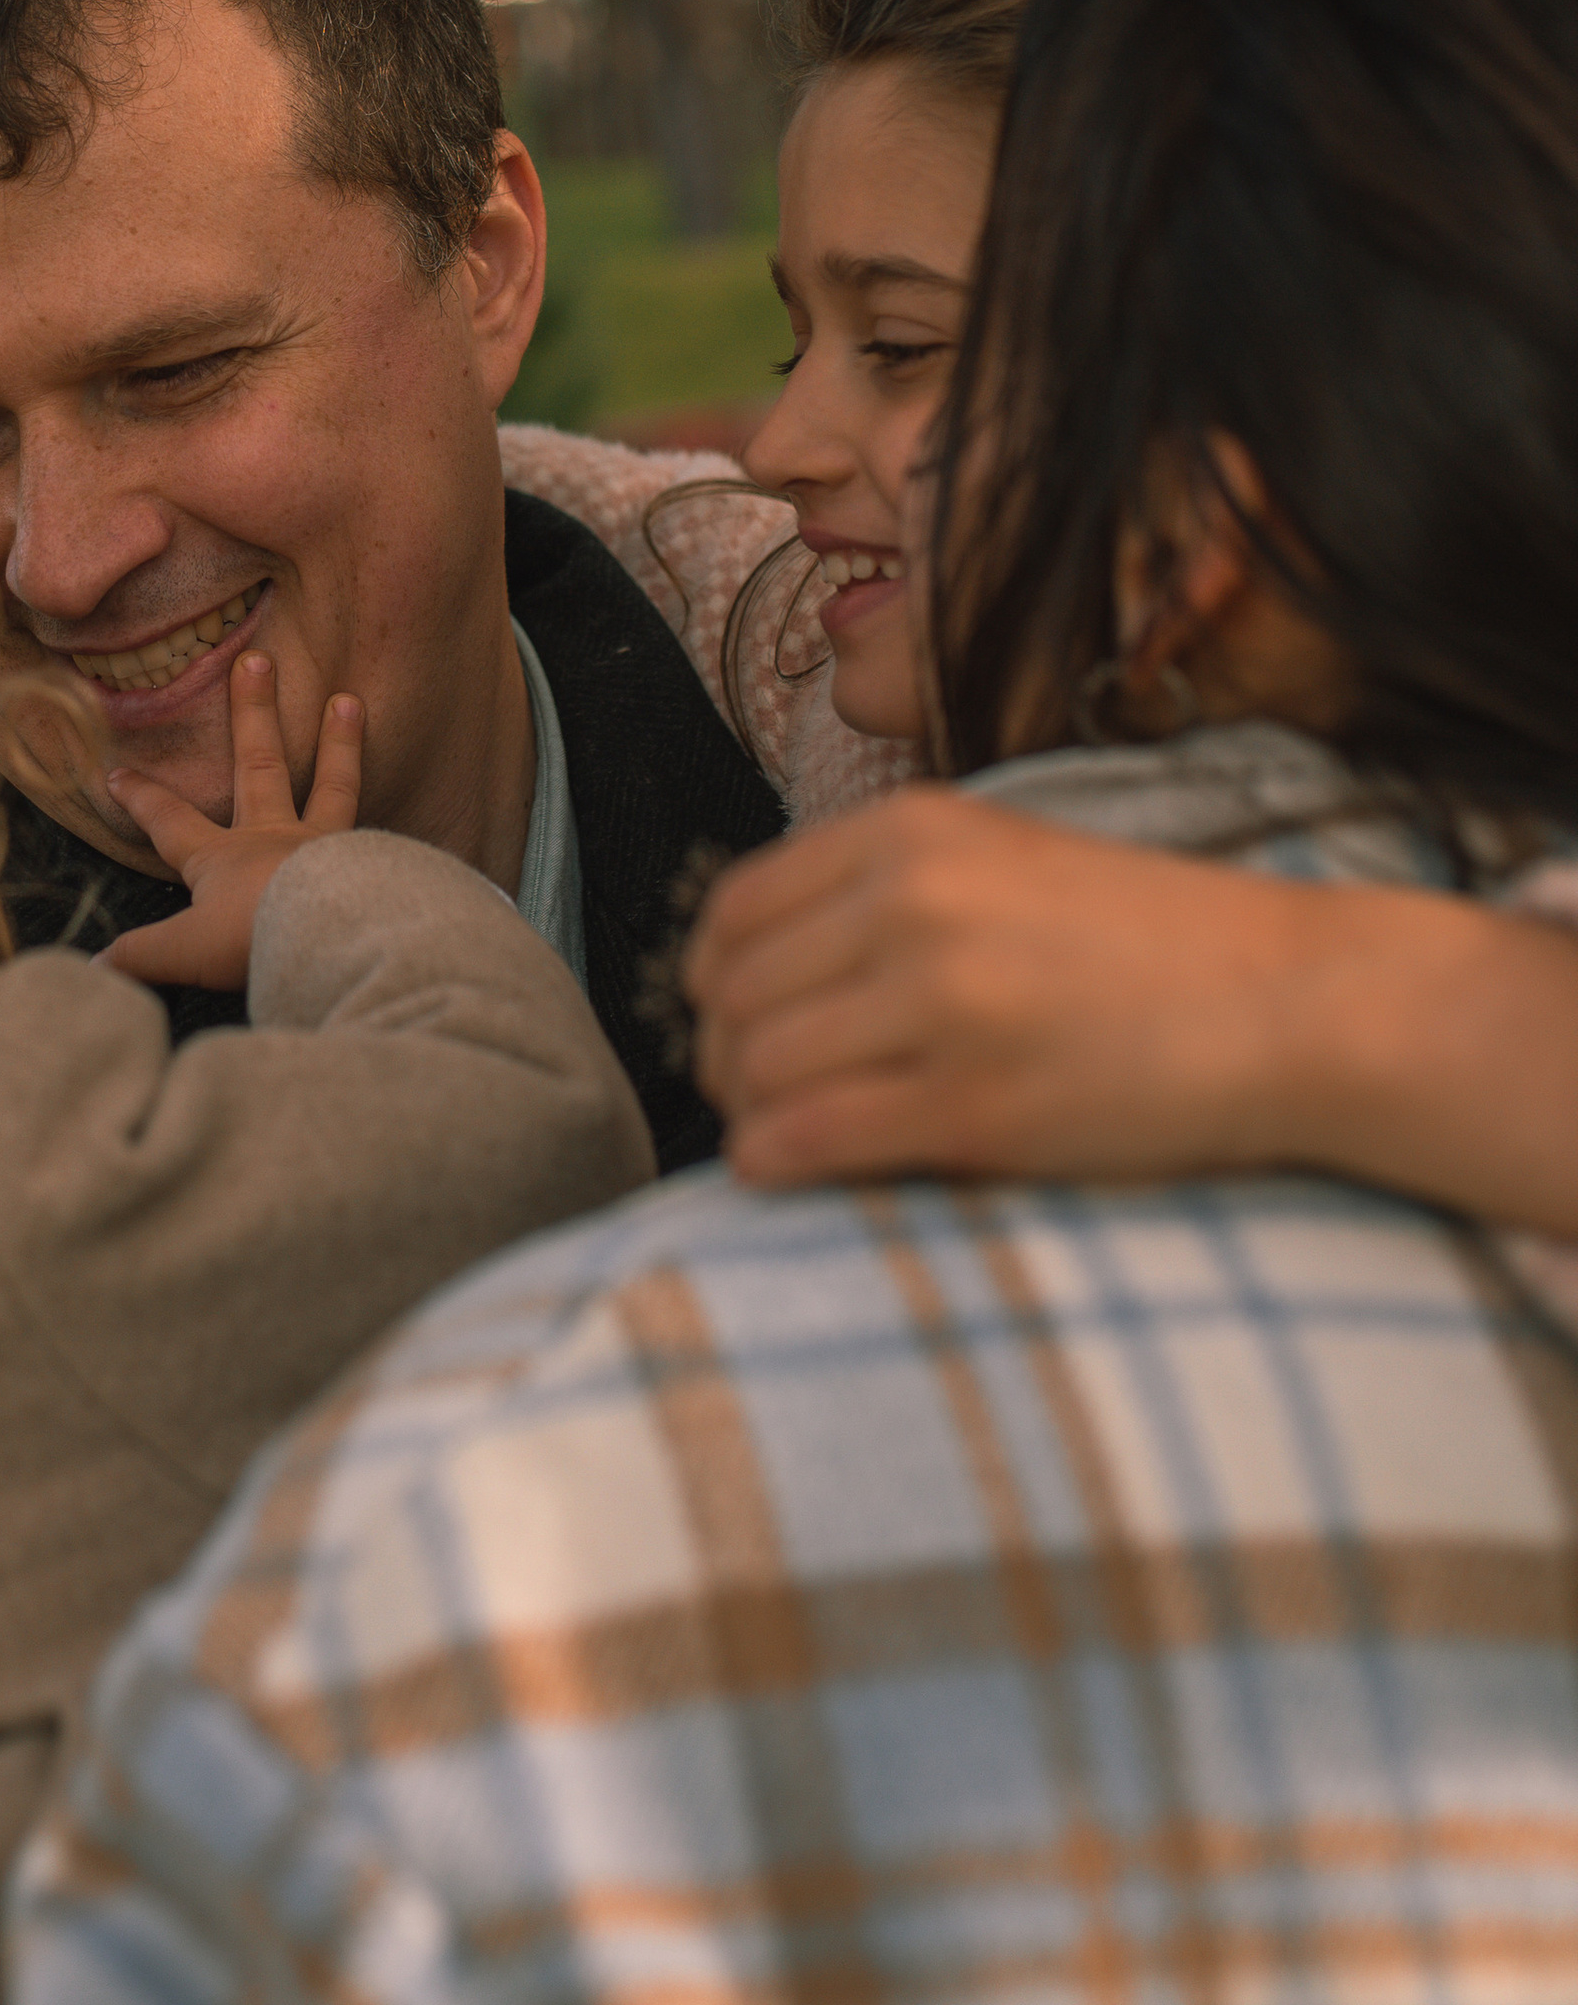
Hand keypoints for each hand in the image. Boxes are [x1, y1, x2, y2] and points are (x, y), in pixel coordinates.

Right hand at [98, 656, 364, 990]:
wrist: (330, 937)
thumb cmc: (253, 937)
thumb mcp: (185, 952)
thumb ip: (141, 957)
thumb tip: (94, 968)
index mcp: (221, 858)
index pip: (170, 821)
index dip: (142, 798)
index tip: (119, 770)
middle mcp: (273, 838)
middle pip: (258, 764)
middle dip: (252, 712)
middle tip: (258, 659)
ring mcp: (325, 847)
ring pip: (332, 784)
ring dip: (339, 743)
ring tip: (350, 700)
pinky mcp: (369, 866)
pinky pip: (380, 838)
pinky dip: (389, 832)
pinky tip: (400, 828)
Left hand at [678, 785, 1328, 1186]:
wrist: (1293, 1000)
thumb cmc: (1147, 944)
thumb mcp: (1000, 861)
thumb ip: (882, 892)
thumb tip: (748, 971)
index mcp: (910, 832)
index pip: (734, 911)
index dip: (711, 983)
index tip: (732, 1024)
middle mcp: (912, 902)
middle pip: (734, 996)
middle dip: (723, 1057)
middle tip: (756, 1097)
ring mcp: (942, 1002)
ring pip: (758, 1068)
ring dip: (748, 1113)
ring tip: (785, 1134)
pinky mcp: (974, 1103)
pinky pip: (811, 1136)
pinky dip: (773, 1162)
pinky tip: (786, 1171)